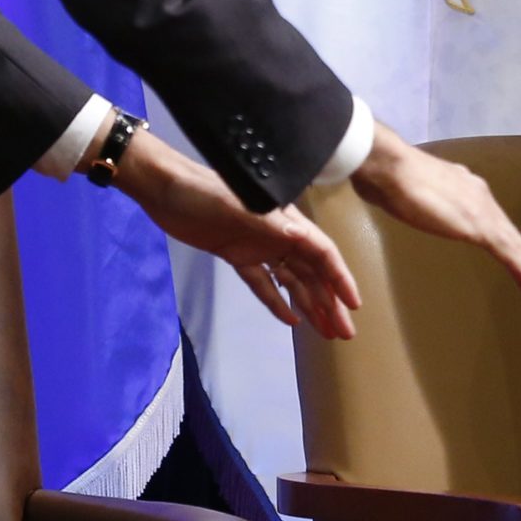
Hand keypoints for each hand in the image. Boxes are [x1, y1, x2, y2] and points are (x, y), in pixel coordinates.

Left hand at [110, 129, 362, 338]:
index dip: (340, 278)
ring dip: (310, 305)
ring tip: (326, 332)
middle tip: (344, 332)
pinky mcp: (237, 255)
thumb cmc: (203, 192)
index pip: (322, 253)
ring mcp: (258, 246)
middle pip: (312, 272)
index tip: (353, 305)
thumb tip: (304, 240)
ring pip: (292, 280)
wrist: (166, 188)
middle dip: (330, 301)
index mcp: (285, 221)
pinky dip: (277, 301)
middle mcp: (278, 234)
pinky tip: (291, 321)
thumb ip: (271, 224)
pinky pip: (263, 283)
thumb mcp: (239, 206)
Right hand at [348, 123, 520, 303]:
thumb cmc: (389, 178)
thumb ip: (422, 199)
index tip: (517, 266)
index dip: (507, 247)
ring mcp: (483, 211)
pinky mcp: (480, 226)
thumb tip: (416, 200)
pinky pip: (512, 255)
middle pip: (511, 238)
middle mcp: (481, 197)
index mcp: (466, 190)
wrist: (389, 167)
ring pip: (517, 248)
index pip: (493, 225)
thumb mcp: (411, 193)